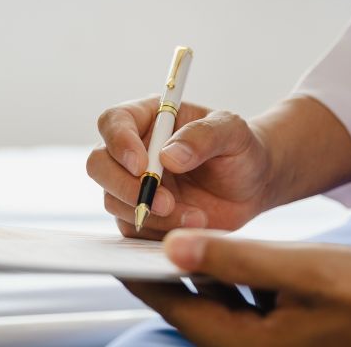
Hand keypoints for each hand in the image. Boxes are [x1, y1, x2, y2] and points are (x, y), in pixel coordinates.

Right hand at [87, 96, 272, 238]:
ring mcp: (131, 184)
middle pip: (98, 165)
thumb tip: (169, 156)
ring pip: (113, 201)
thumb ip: (204, 136)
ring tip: (197, 217)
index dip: (119, 143)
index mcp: (148, 118)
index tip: (142, 165)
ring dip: (151, 214)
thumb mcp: (232, 132)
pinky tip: (193, 225)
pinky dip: (159, 231)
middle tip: (165, 202)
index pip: (113, 122)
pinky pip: (131, 227)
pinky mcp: (139, 215)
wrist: (252, 185)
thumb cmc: (240, 149)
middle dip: (125, 186)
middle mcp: (132, 150)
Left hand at [124, 230, 350, 345]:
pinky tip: (227, 251)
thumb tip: (173, 247)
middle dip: (168, 272)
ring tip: (178, 235)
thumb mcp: (298, 269)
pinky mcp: (293, 329)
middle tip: (142, 237)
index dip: (144, 278)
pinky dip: (233, 276)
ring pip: (221, 302)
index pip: (177, 309)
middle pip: (194, 307)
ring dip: (201, 270)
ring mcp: (275, 342)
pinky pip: (247, 302)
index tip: (116, 250)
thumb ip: (232, 258)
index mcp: (248, 345)